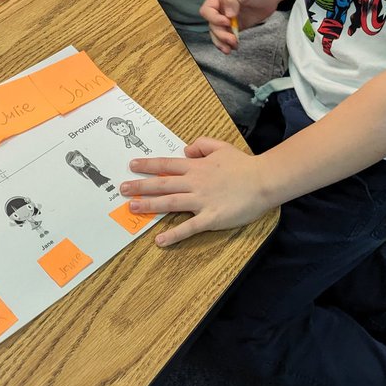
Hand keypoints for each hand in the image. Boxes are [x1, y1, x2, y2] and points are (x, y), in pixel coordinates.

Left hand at [120, 137, 268, 247]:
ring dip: (149, 205)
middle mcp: (194, 183)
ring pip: (170, 203)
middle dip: (140, 186)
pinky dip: (174, 235)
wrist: (263, 180)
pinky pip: (189, 227)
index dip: (148, 165)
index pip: (167, 165)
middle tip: (122, 189)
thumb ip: (202, 144)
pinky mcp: (211, 218)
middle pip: (162, 184)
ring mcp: (201, 201)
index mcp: (197, 167)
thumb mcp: (221, 146)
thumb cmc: (244, 165)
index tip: (132, 165)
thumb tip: (185, 149)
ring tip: (132, 207)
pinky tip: (160, 241)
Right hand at [200, 0, 281, 53]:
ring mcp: (227, 19)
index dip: (214, 18)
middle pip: (212, 25)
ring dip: (222, 42)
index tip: (227, 22)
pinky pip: (227, 37)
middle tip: (232, 39)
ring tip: (231, 48)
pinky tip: (234, 47)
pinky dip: (228, 44)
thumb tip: (228, 15)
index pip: (207, 10)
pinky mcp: (235, 27)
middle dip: (220, 34)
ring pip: (217, 33)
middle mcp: (220, 9)